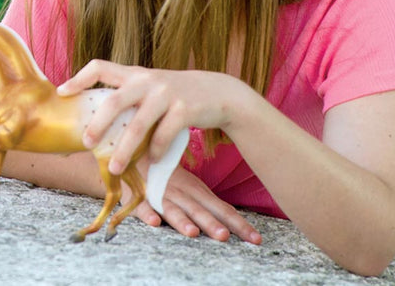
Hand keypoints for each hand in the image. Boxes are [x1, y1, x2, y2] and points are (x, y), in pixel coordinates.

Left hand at [58, 59, 260, 174]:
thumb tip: (98, 126)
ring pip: (138, 125)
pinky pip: (163, 136)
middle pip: (114, 101)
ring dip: (124, 150)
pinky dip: (155, 152)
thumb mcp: (152, 88)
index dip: (79, 78)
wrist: (218, 93)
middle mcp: (147, 81)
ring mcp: (166, 94)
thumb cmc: (176, 96)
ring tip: (114, 167)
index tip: (62, 93)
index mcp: (134, 74)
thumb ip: (129, 98)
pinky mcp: (184, 109)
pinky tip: (152, 161)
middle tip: (86, 142)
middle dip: (97, 123)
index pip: (100, 66)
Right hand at [126, 166, 262, 243]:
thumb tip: (236, 221)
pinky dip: (147, 213)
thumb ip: (211, 205)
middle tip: (224, 237)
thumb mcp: (195, 188)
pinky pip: (142, 206)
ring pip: (172, 209)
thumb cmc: (171, 178)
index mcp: (198, 192)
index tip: (256, 239)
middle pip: (199, 211)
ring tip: (192, 232)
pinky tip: (154, 222)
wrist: (139, 154)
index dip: (239, 224)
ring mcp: (160, 195)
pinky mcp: (138, 198)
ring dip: (182, 221)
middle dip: (212, 224)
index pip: (223, 210)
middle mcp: (182, 193)